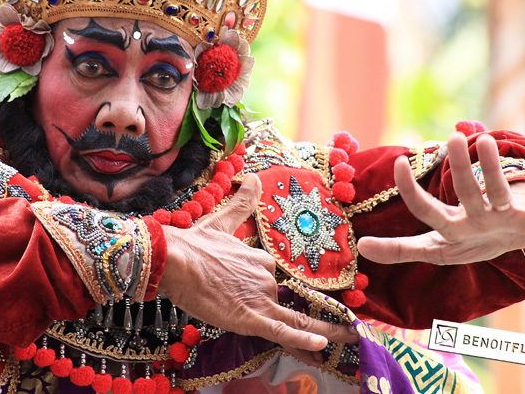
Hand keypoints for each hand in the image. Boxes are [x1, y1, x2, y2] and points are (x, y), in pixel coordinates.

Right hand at [158, 173, 357, 365]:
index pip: (271, 277)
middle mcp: (264, 277)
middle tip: (340, 329)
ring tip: (350, 339)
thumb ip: (241, 203)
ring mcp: (259, 298)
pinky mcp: (249, 318)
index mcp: (259, 258)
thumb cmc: (193, 244)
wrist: (174, 259)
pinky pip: (282, 331)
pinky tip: (323, 346)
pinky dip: (304, 339)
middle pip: (284, 299)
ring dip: (326, 331)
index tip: (285, 299)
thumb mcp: (220, 220)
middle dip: (304, 314)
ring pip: (296, 318)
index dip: (274, 290)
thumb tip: (254, 178)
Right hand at [357, 133, 524, 264]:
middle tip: (456, 141)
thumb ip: (397, 249)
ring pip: (502, 191)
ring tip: (486, 139)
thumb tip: (360, 245)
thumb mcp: (430, 248)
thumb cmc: (462, 242)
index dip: (412, 191)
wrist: (503, 253)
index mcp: (451, 231)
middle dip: (463, 171)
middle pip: (468, 195)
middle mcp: (478, 224)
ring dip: (497, 168)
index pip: (426, 211)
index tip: (402, 163)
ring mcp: (506, 219)